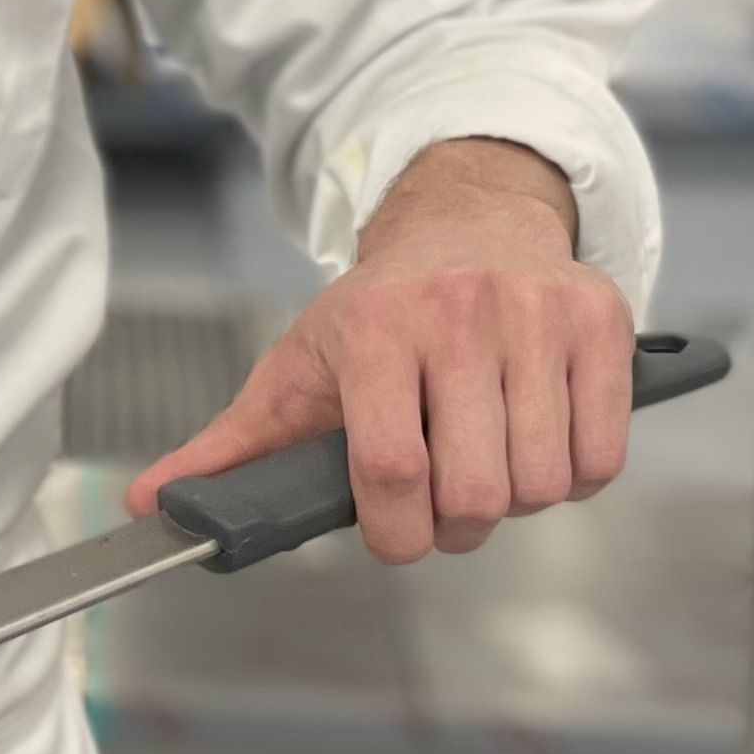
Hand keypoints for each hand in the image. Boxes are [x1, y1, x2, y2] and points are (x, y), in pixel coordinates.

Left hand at [128, 138, 630, 567]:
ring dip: (516, 501)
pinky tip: (539, 443)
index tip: (395, 536)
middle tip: (443, 501)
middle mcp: (460, 314)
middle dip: (456, 525)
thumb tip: (150, 505)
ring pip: (543, 484)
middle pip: (475, 493)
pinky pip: (603, 457)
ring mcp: (537, 315)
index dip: (396, 535)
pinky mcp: (601, 324)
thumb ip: (231, 448)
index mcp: (376, 329)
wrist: (466, 218)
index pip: (392, 471)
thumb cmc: (379, 311)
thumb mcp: (298, 367)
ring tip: (487, 463)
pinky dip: (576, 476)